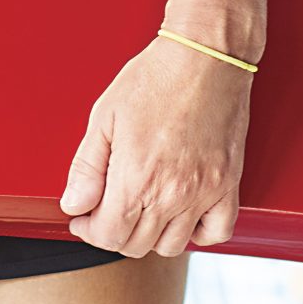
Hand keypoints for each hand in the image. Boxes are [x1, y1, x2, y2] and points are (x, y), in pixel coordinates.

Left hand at [60, 37, 251, 256]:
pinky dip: (197, 232)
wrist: (204, 57)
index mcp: (136, 176)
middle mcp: (172, 194)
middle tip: (105, 209)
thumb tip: (74, 204)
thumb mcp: (105, 115)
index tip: (82, 217)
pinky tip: (181, 212)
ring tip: (139, 207)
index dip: (89, 230)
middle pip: (137, 244)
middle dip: (114, 232)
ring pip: (173, 245)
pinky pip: (216, 233)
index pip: (109, 234)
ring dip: (150, 235)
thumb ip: (86, 166)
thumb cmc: (153, 78)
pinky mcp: (229, 187)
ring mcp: (204, 193)